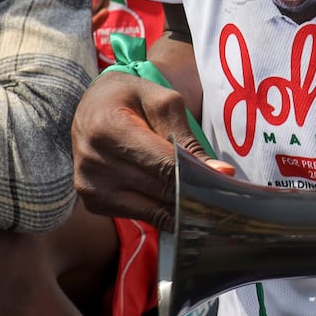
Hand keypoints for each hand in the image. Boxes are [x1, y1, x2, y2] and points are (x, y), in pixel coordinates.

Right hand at [71, 71, 233, 230]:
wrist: (91, 106)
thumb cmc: (132, 100)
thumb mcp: (163, 104)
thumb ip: (188, 139)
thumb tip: (221, 174)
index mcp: (108, 128)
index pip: (162, 164)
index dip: (197, 176)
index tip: (225, 183)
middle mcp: (93, 160)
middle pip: (159, 189)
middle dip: (194, 193)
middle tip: (222, 196)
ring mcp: (90, 186)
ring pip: (152, 209)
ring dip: (180, 207)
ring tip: (202, 199)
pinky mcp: (93, 202)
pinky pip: (140, 215)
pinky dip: (162, 211)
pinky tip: (176, 202)